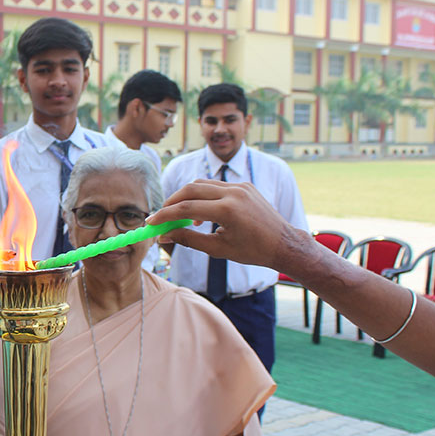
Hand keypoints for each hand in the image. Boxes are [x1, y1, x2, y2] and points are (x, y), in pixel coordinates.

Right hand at [147, 179, 308, 272]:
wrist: (283, 243)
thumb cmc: (253, 251)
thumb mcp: (218, 249)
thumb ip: (188, 239)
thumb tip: (164, 236)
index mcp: (228, 210)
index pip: (186, 208)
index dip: (164, 215)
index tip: (151, 223)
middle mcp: (234, 193)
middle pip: (190, 189)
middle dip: (171, 202)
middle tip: (161, 216)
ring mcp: (240, 186)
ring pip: (202, 184)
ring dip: (187, 197)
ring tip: (180, 217)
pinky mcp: (244, 185)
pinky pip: (216, 186)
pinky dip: (203, 196)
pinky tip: (201, 214)